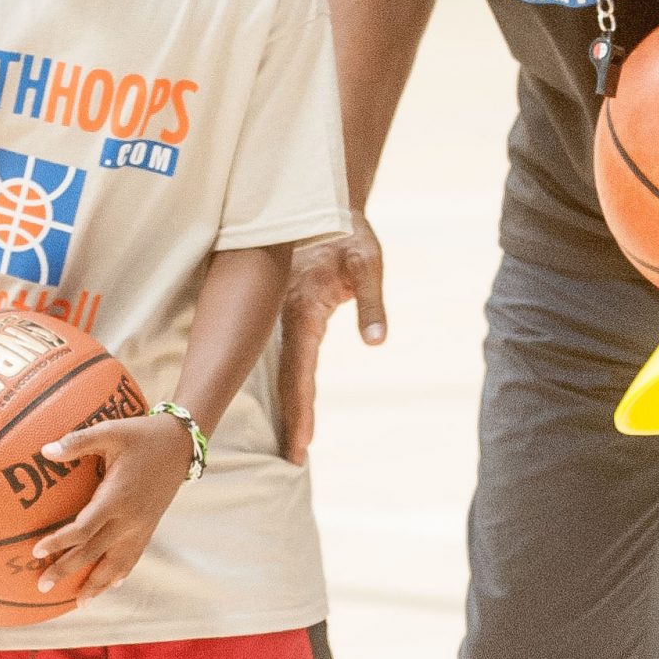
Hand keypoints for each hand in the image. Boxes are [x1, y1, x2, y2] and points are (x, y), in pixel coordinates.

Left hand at [29, 414, 194, 604]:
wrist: (181, 444)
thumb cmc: (142, 435)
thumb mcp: (110, 432)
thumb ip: (77, 442)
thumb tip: (45, 451)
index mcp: (116, 498)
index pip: (83, 529)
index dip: (59, 542)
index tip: (35, 552)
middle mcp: (129, 519)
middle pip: (93, 553)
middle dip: (66, 571)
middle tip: (42, 586)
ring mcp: (141, 527)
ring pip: (115, 564)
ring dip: (96, 585)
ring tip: (79, 604)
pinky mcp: (149, 527)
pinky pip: (133, 557)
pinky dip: (120, 573)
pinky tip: (111, 585)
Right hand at [278, 218, 385, 465]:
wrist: (323, 201)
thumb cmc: (347, 232)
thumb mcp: (367, 263)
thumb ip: (370, 302)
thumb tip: (376, 341)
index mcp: (302, 312)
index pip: (301, 373)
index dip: (301, 411)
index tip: (301, 447)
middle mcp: (286, 318)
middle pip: (287, 379)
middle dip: (292, 418)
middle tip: (294, 457)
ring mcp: (283, 316)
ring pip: (281, 366)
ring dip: (287, 402)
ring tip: (291, 437)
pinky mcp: (288, 310)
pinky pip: (284, 351)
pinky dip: (285, 377)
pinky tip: (288, 394)